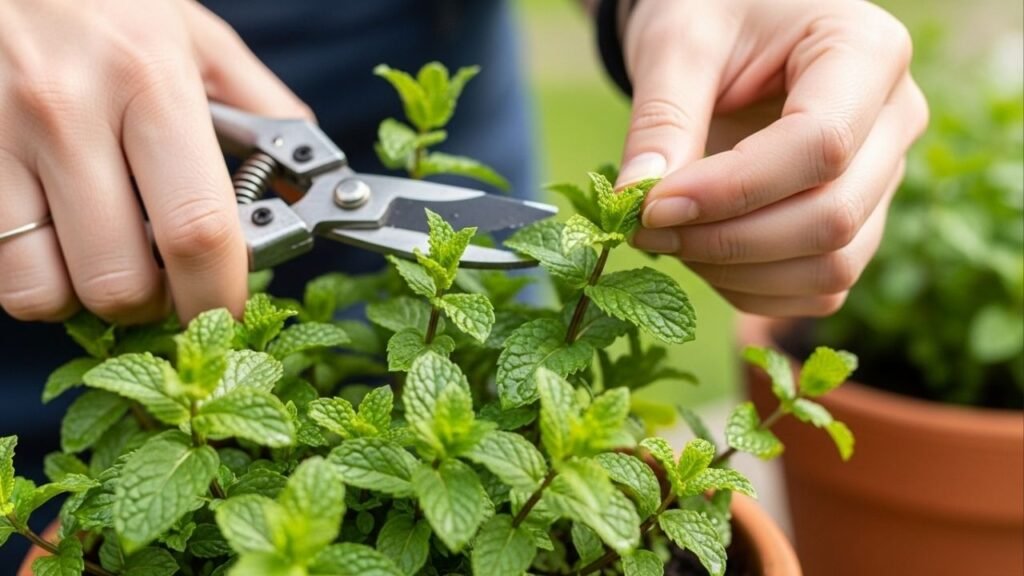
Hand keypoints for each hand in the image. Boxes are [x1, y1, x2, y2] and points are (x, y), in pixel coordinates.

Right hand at [0, 0, 309, 322]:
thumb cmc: (110, 1)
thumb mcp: (199, 39)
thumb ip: (263, 112)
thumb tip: (304, 187)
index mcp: (150, 82)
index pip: (196, 229)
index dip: (219, 293)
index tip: (229, 309)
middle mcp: (68, 113)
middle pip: (118, 282)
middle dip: (158, 306)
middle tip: (171, 282)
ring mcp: (1, 138)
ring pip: (46, 292)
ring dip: (92, 298)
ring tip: (113, 259)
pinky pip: (1, 268)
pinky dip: (39, 278)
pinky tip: (65, 240)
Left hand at [619, 0, 927, 315]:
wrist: (731, 19)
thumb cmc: (710, 12)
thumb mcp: (677, 44)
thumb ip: (661, 119)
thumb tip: (633, 201)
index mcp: (866, 52)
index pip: (818, 146)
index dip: (731, 191)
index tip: (652, 206)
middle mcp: (896, 118)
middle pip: (832, 217)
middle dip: (727, 240)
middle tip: (644, 230)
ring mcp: (884, 176)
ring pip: (831, 266)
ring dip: (737, 273)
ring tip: (667, 238)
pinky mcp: (859, 220)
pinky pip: (819, 287)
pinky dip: (752, 289)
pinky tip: (699, 255)